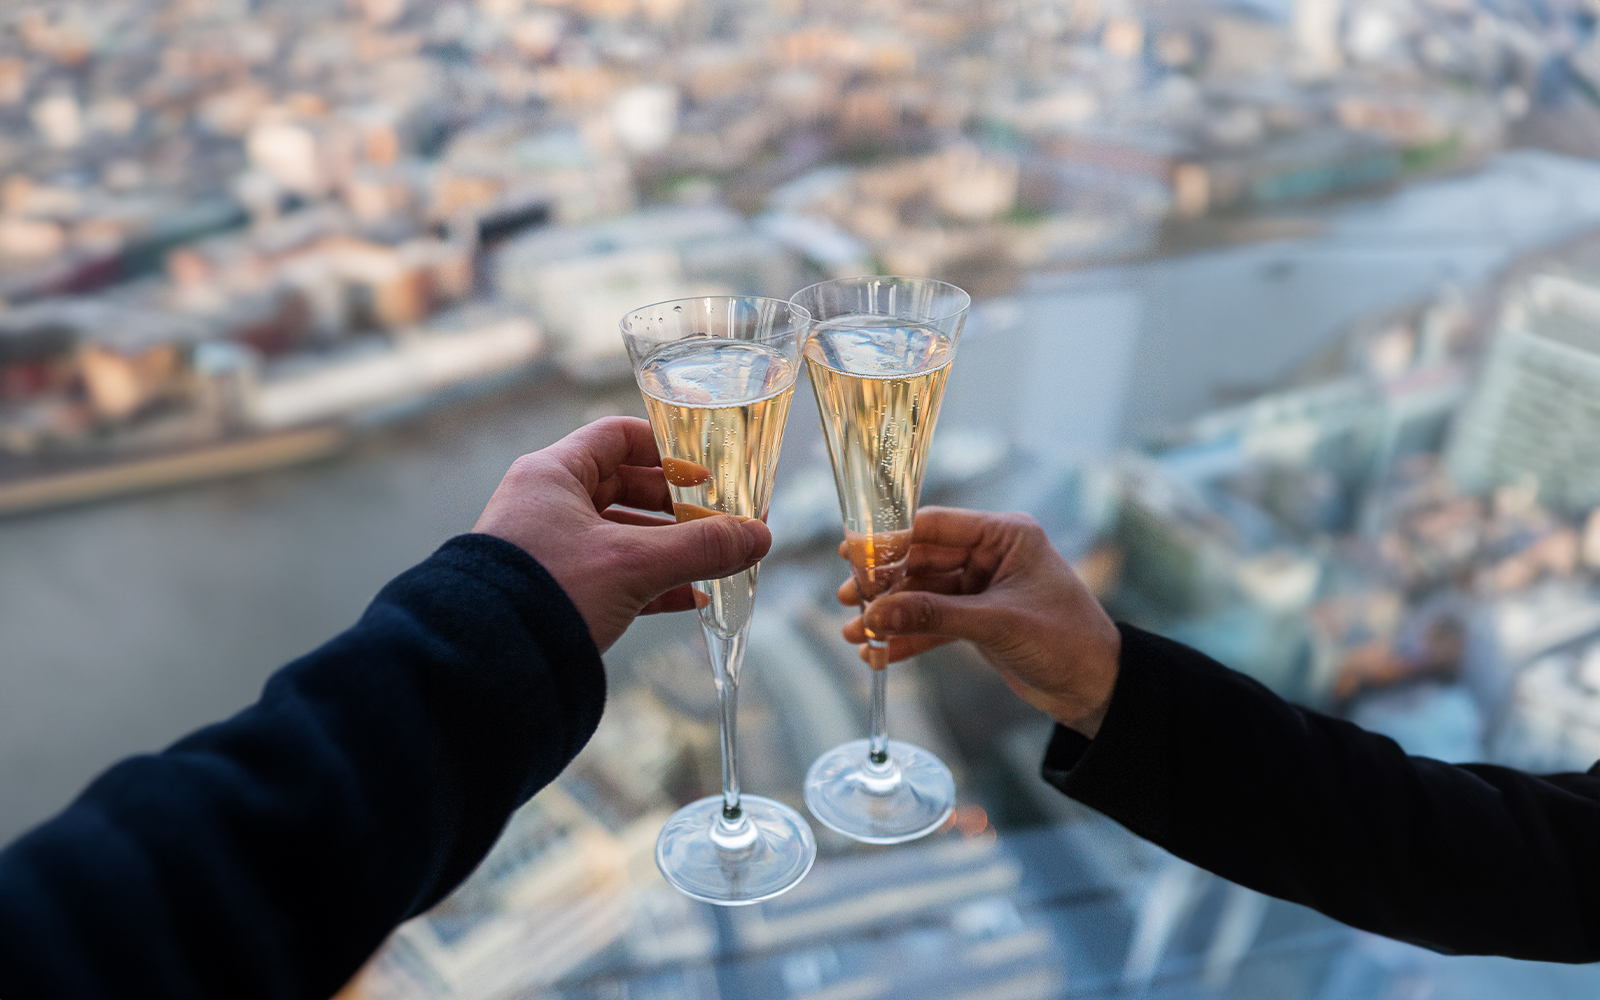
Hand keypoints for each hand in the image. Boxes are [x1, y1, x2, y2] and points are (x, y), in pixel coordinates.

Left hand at [475, 416, 770, 651]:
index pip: (617, 437)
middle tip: (719, 522)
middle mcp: (546, 505)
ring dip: (669, 549)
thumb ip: (701, 547)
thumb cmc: (549, 593)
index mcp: (553, 475)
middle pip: (625, 488)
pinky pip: (613, 576)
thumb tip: (760, 536)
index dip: (666, 450)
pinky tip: (690, 599)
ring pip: (622, 537)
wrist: (485, 667)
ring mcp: (548, 550)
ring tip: (713, 563)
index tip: (705, 473)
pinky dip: (651, 583)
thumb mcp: (634, 564)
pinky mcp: (554, 592)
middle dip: (677, 508)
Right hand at [838, 508, 1119, 736]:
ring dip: (889, 615)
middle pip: (920, 560)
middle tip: (848, 600)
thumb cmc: (1066, 642)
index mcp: (1005, 535)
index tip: (852, 554)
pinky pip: (932, 622)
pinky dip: (906, 637)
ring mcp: (981, 588)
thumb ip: (934, 616)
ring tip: (854, 634)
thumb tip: (875, 614)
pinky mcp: (976, 620)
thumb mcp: (998, 624)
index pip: (935, 526)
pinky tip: (878, 654)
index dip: (890, 540)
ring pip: (921, 594)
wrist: (1097, 689)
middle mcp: (990, 555)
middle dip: (883, 585)